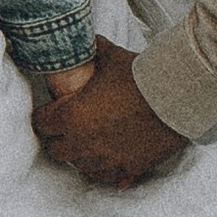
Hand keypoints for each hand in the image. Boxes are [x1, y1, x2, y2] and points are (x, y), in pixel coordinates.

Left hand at [33, 40, 189, 188]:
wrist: (176, 98)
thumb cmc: (140, 76)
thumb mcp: (110, 56)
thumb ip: (92, 49)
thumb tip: (85, 40)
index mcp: (71, 116)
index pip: (41, 123)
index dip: (44, 115)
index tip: (50, 111)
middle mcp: (83, 142)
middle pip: (56, 149)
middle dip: (58, 137)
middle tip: (67, 126)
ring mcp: (105, 159)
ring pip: (79, 165)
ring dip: (79, 153)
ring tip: (87, 140)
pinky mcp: (127, 168)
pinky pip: (105, 176)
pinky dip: (102, 168)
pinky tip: (105, 158)